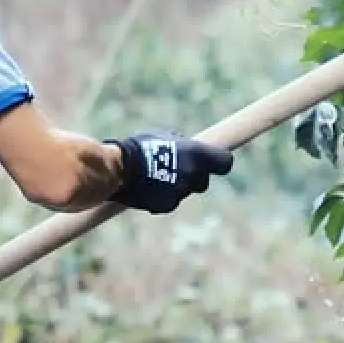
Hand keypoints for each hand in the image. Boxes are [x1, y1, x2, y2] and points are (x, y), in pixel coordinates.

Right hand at [108, 130, 233, 213]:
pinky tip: (147, 189)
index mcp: (197, 154)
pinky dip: (161, 198)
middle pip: (203, 181)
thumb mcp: (164, 136)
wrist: (119, 169)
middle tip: (176, 170)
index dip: (219, 162)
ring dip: (175, 187)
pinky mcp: (167, 206)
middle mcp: (194, 174)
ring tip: (154, 177)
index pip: (224, 162)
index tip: (213, 163)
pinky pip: (169, 202)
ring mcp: (181, 192)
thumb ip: (182, 145)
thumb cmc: (140, 147)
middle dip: (193, 177)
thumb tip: (188, 147)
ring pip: (184, 192)